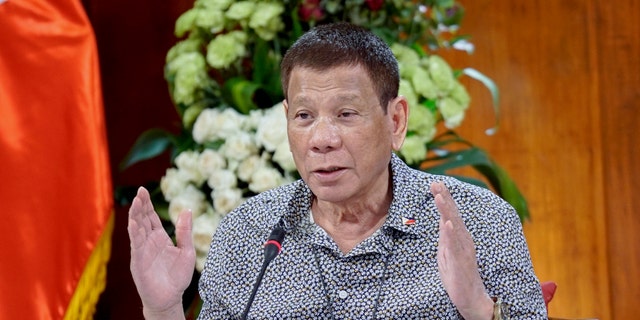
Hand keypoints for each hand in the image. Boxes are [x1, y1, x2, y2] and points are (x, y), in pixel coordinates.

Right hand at [127, 187, 194, 319]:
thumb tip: (187, 209)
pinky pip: (136, 244)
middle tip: (140, 190)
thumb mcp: (186, 250)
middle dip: (140, 205)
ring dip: (136, 215)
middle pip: (142, 219)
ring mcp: (142, 250)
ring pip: (137, 229)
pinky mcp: (139, 260)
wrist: (170, 298)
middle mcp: (149, 242)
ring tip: (136, 201)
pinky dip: (134, 233)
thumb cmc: (177, 277)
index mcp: (160, 238)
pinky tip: (134, 222)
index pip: (151, 217)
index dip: (147, 204)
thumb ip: (185, 231)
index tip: (143, 190)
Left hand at [431, 182, 493, 319]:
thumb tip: (443, 217)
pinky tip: (447, 222)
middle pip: (453, 214)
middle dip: (445, 197)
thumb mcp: (446, 251)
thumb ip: (445, 235)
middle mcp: (463, 239)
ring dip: (446, 210)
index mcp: (458, 236)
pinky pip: (455, 245)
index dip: (443, 198)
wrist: (469, 299)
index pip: (449, 213)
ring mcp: (464, 249)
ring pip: (454, 226)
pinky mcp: (462, 261)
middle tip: (436, 182)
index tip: (434, 182)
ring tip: (439, 196)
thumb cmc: (457, 275)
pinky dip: (451, 233)